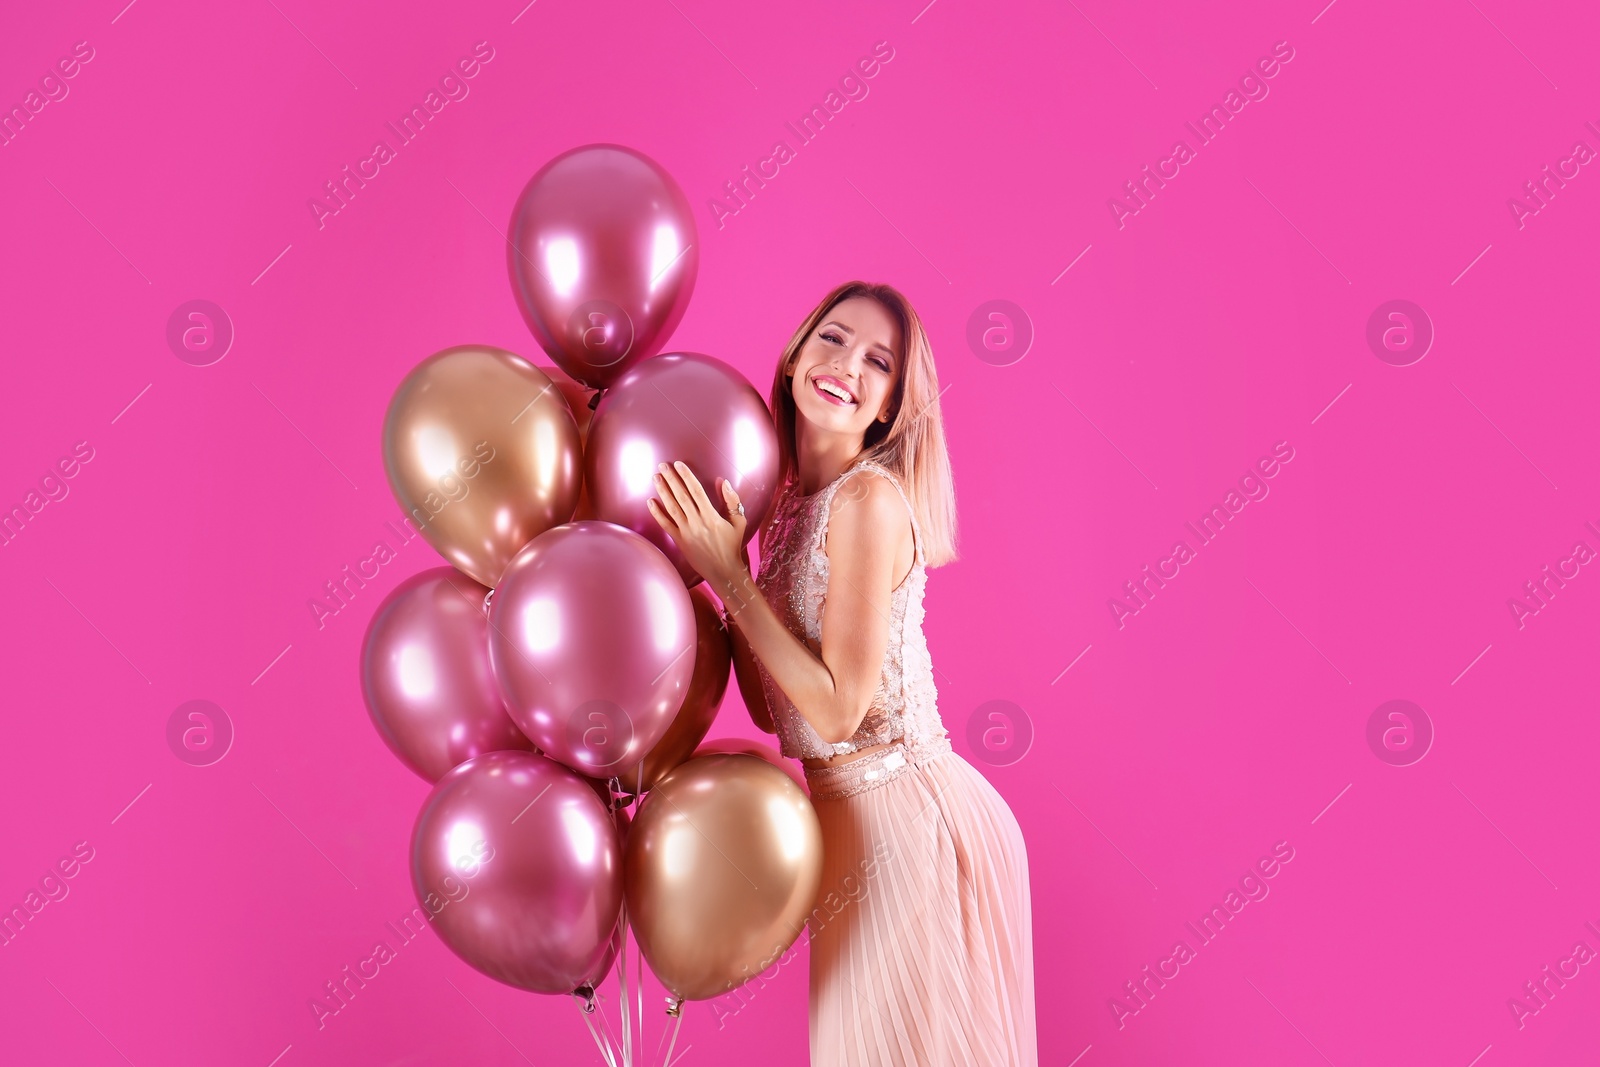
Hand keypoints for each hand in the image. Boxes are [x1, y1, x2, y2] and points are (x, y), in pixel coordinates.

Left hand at [648, 461, 751, 601]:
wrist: (724, 571)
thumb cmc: (733, 545)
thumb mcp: (739, 522)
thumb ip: (732, 501)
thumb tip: (722, 481)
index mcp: (712, 517)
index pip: (696, 491)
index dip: (687, 477)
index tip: (679, 465)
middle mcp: (697, 523)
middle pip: (681, 496)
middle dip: (671, 479)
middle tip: (662, 465)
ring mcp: (686, 532)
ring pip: (672, 508)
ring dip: (663, 491)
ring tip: (656, 477)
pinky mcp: (680, 541)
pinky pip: (666, 525)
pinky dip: (657, 513)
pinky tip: (650, 502)